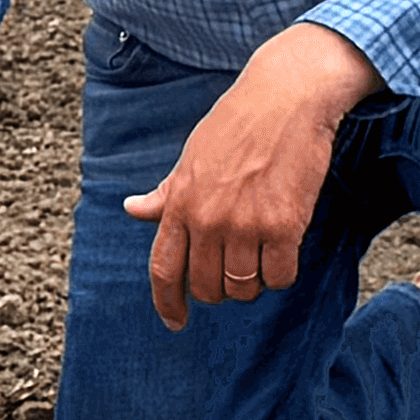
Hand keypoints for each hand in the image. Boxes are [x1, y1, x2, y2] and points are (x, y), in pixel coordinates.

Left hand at [120, 20, 380, 329]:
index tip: (175, 322)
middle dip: (219, 290)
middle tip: (233, 272)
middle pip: (206, 287)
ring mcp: (245, 224)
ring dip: (252, 283)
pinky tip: (284, 251)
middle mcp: (208, 219)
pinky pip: (280, 276)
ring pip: (244, 287)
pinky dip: (282, 273)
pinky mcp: (285, 225)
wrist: (286, 97)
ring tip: (260, 255)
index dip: (167, 303)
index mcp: (180, 203)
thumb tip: (133, 209)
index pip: (163, 269)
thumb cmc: (238, 123)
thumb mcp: (192, 157)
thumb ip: (166, 192)